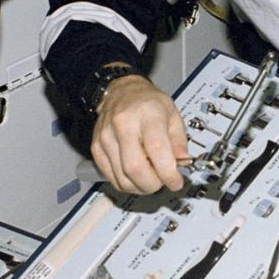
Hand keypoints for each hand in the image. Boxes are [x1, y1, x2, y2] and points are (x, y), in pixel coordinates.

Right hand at [90, 74, 189, 193]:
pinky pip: (111, 178)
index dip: (168, 172)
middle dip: (153, 184)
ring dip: (141, 187)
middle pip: (135, 168)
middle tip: (163, 181)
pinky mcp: (96, 149)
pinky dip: (126, 184)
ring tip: (151, 178)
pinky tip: (136, 176)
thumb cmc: (148, 102)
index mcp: (147, 114)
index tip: (176, 181)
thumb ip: (179, 141)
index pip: (156, 149)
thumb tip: (182, 163)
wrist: (121, 92)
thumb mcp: (173, 114)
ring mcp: (107, 137)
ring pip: (122, 178)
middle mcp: (123, 125)